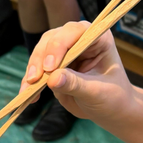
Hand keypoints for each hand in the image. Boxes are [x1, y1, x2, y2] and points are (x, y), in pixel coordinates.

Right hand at [21, 22, 136, 122]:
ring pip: (41, 50)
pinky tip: (28, 94)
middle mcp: (80, 39)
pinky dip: (30, 80)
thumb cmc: (113, 97)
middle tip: (35, 78)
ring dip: (33, 68)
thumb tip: (52, 79)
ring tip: (29, 88)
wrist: (112, 110)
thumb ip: (76, 84)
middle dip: (41, 57)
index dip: (59, 46)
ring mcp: (66, 51)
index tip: (50, 68)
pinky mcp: (55, 66)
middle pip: (53, 38)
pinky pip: (38, 68)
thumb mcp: (97, 92)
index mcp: (98, 38)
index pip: (75, 31)